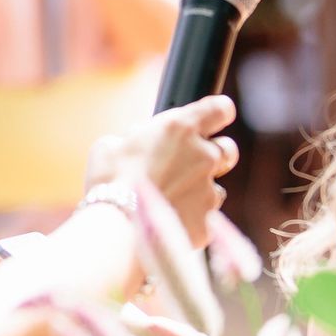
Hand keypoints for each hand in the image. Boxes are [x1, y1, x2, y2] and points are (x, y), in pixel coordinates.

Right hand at [87, 96, 239, 246]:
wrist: (115, 226)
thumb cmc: (108, 180)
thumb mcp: (110, 144)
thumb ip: (134, 138)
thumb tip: (139, 141)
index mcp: (181, 128)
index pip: (221, 109)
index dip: (218, 112)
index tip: (212, 118)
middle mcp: (203, 156)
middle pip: (228, 149)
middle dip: (213, 154)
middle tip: (187, 164)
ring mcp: (208, 191)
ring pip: (217, 187)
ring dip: (199, 190)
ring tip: (170, 200)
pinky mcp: (206, 223)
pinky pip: (205, 218)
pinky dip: (190, 218)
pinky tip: (167, 222)